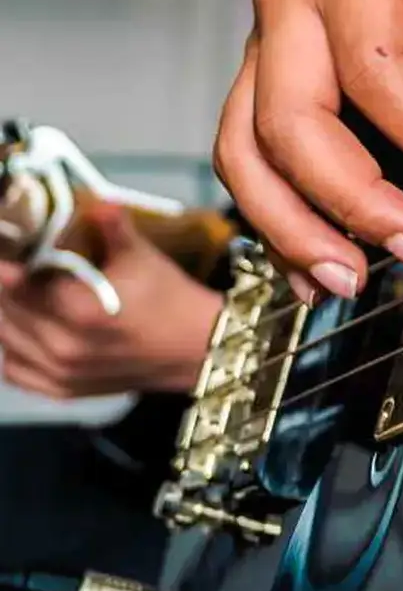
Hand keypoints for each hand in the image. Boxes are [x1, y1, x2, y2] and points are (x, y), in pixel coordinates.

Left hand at [0, 209, 220, 397]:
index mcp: (79, 311)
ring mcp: (59, 374)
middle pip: (7, 313)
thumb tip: (97, 199)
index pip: (18, 287)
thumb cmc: (168, 297)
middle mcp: (62, 347)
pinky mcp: (62, 391)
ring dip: (5, 314)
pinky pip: (15, 371)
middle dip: (5, 287)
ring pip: (7, 341)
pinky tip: (20, 329)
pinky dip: (10, 348)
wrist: (194, 346)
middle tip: (12, 264)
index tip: (5, 247)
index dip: (5, 268)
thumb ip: (112, 226)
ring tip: (15, 290)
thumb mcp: (142, 255)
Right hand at [213, 0, 402, 299]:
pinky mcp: (264, 67)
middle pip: (292, 117)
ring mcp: (264, 34)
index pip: (376, 66)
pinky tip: (315, 263)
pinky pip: (245, 148)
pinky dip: (272, 212)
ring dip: (291, 224)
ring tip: (349, 281)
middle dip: (351, 197)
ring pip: (245, 145)